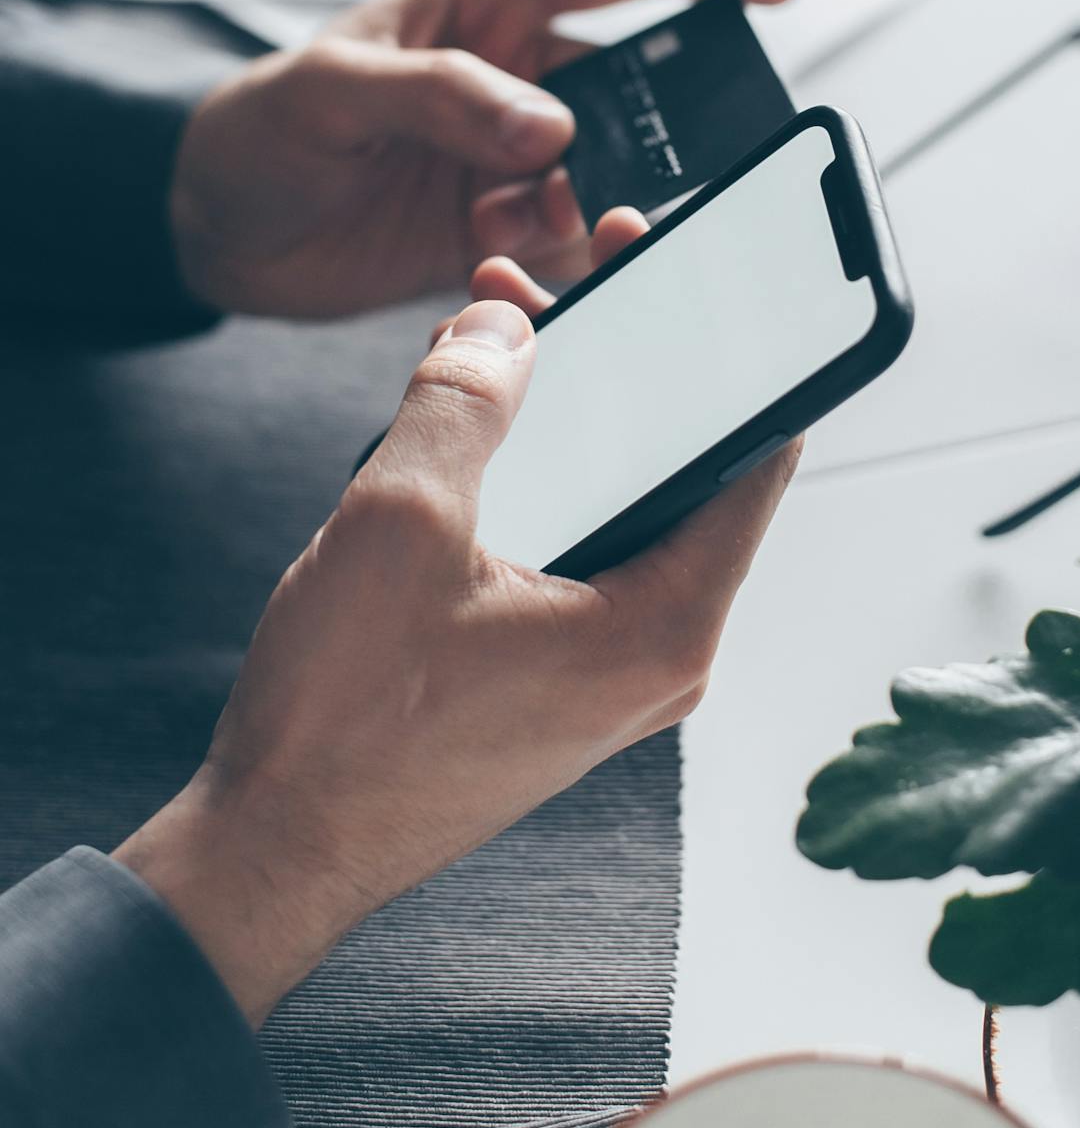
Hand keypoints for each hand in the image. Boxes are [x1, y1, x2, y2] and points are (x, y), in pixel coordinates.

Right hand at [116, 287, 798, 1023]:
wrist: (275, 850)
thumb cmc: (341, 728)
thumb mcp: (399, 525)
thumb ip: (462, 405)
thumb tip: (502, 329)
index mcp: (661, 628)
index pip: (754, 458)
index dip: (731, 352)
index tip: (685, 277)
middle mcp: (655, 658)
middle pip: (681, 476)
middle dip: (625, 369)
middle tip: (567, 287)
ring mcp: (605, 674)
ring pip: (619, 513)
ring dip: (567, 424)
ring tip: (502, 344)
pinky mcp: (554, 679)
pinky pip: (575, 554)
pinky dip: (540, 485)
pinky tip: (476, 432)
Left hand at [170, 0, 795, 316]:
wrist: (217, 231)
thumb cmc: (262, 128)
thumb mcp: (331, 90)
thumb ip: (441, 98)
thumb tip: (550, 127)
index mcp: (492, 4)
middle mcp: (524, 76)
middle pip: (641, 87)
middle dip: (657, 129)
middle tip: (630, 174)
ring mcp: (520, 158)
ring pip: (614, 176)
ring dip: (588, 207)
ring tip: (504, 223)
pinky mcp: (506, 232)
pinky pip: (572, 243)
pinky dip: (553, 259)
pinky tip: (485, 257)